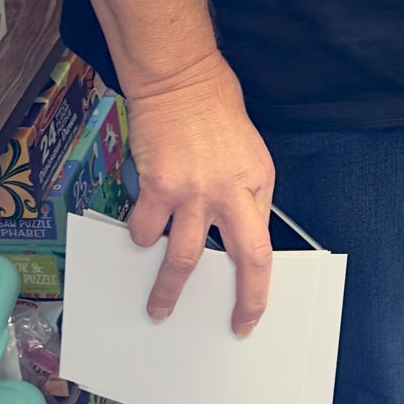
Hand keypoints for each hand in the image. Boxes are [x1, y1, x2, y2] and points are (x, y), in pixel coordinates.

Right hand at [124, 54, 275, 333]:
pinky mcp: (159, 188)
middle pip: (244, 260)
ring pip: (185, 259)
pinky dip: (141, 239)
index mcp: (258, 182)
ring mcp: (194, 193)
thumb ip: (242, 193)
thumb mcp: (248, 151)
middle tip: (232, 324)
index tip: (251, 310)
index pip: (264, 245)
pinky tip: (139, 237)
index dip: (258, 285)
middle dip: (240, 301)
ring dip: (169, 290)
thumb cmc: (214, 108)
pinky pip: (146, 230)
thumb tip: (231, 232)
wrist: (180, 79)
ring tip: (159, 308)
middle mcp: (232, 191)